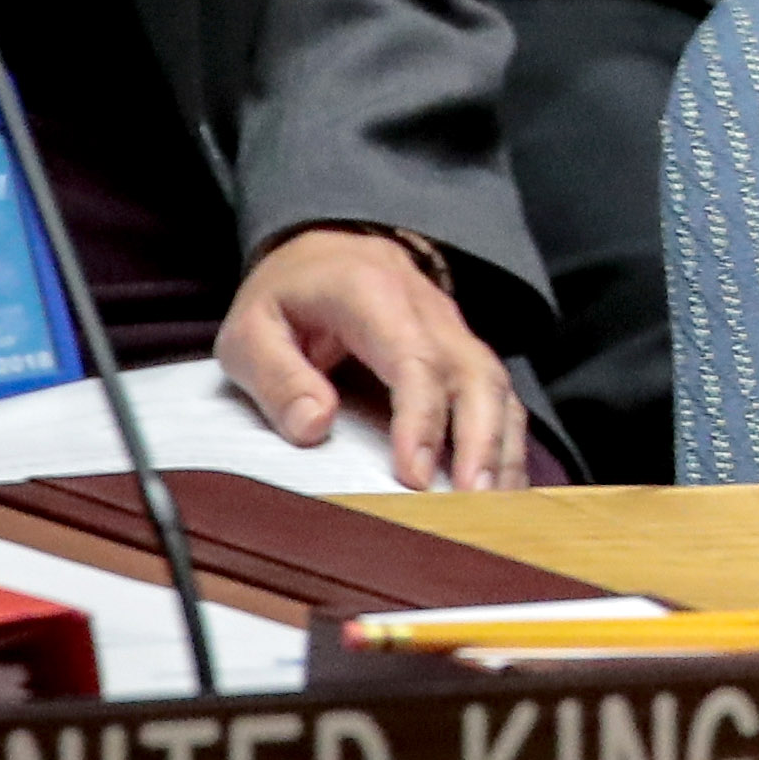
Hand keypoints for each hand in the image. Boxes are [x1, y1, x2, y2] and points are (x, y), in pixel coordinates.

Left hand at [215, 227, 526, 491]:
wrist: (329, 254)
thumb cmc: (288, 298)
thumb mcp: (251, 331)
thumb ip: (277, 376)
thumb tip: (314, 426)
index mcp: (371, 294)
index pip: (413, 358)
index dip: (421, 420)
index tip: (415, 476)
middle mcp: (428, 310)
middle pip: (474, 373)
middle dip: (481, 440)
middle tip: (472, 501)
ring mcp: (453, 331)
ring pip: (497, 386)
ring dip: (502, 447)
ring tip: (494, 505)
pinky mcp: (463, 354)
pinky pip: (499, 396)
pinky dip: (507, 442)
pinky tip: (502, 487)